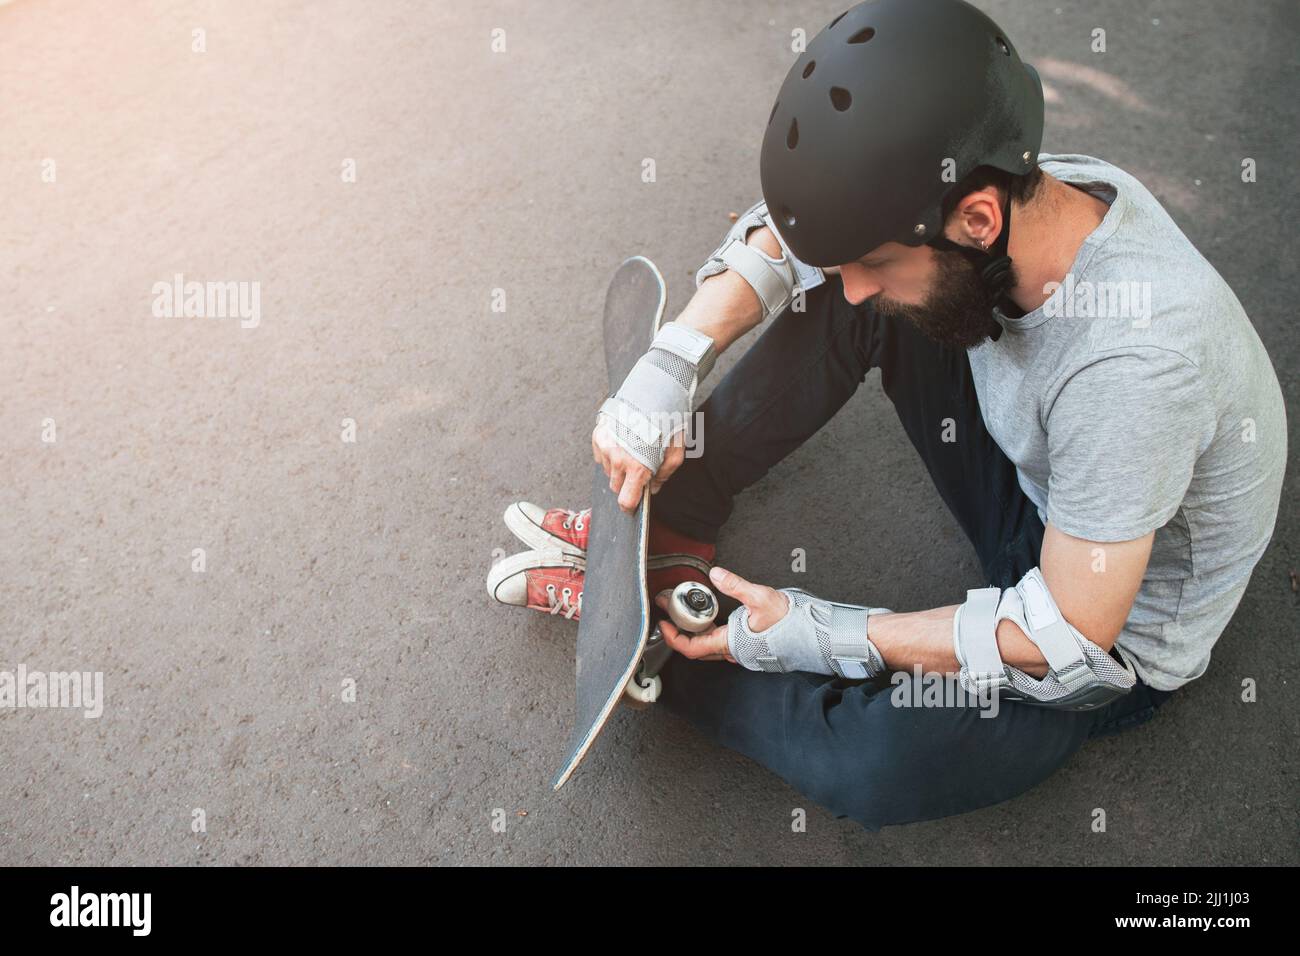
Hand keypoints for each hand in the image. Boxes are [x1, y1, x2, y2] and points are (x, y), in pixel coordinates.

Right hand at [591, 421, 684, 512]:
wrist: (654, 390)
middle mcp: (617, 459)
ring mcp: (605, 446)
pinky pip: (601, 456)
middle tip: (641, 468)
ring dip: (619, 468)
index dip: (629, 507)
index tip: (632, 507)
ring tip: (634, 450)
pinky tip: (625, 441)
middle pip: (616, 487)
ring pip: (608, 471)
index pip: (625, 501)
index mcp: (637, 466)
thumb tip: (652, 489)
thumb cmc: (669, 420)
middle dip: (628, 483)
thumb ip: (664, 474)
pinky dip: (611, 454)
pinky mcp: (598, 435)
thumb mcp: (676, 450)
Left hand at [656, 566, 788, 662]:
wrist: (808, 632)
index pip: (692, 648)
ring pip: (707, 645)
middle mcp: (732, 650)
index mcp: (731, 643)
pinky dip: (707, 630)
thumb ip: (735, 585)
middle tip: (670, 613)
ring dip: (693, 631)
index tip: (664, 624)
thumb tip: (716, 574)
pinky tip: (708, 616)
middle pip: (696, 648)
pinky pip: (719, 642)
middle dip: (679, 631)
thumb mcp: (759, 597)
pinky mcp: (744, 645)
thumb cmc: (788, 620)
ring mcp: (738, 650)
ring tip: (685, 612)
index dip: (674, 638)